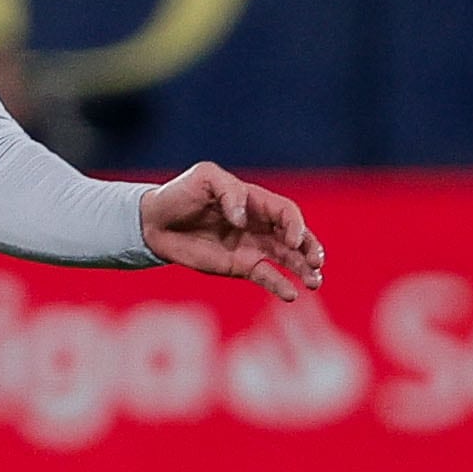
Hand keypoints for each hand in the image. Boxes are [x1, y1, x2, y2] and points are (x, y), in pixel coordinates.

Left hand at [137, 162, 322, 300]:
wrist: (155, 222)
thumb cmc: (180, 193)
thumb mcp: (204, 177)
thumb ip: (228, 191)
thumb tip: (242, 219)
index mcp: (255, 201)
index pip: (286, 213)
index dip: (295, 226)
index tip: (293, 240)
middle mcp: (260, 225)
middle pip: (296, 237)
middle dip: (311, 249)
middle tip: (317, 262)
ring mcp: (252, 247)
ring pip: (288, 259)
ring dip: (304, 270)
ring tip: (315, 282)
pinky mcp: (240, 266)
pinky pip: (267, 276)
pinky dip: (281, 285)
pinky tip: (292, 294)